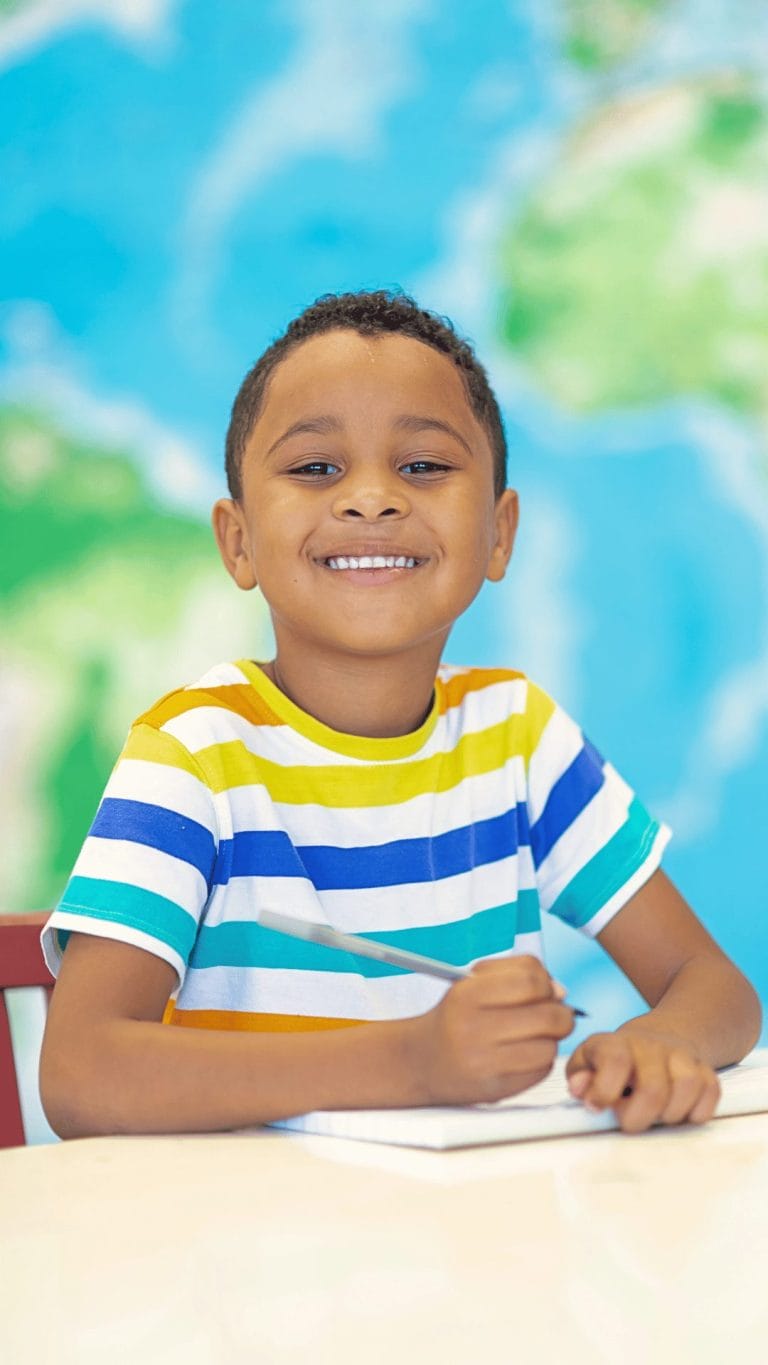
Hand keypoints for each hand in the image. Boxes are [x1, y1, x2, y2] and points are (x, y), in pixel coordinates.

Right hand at [406, 956, 575, 1104]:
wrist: (420, 1061)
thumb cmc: (455, 1018)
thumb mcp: (471, 983)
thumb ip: (516, 975)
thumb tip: (561, 992)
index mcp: (466, 995)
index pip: (530, 979)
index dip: (546, 982)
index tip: (544, 989)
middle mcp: (473, 1028)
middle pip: (548, 1016)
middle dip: (561, 1013)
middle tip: (553, 1014)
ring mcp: (485, 1063)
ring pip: (549, 1046)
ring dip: (550, 1039)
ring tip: (533, 1036)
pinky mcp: (496, 1089)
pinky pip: (541, 1070)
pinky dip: (541, 1060)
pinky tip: (523, 1055)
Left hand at [565, 1028, 720, 1132]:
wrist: (660, 1037)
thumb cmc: (616, 1059)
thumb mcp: (587, 1061)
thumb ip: (578, 1076)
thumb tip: (581, 1089)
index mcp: (617, 1043)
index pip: (615, 1060)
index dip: (604, 1091)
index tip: (596, 1107)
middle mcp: (652, 1045)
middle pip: (654, 1088)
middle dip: (639, 1117)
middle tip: (629, 1121)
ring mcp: (682, 1055)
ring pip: (686, 1087)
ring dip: (670, 1114)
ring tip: (656, 1115)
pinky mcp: (705, 1069)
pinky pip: (711, 1093)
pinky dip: (696, 1111)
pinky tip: (679, 1112)